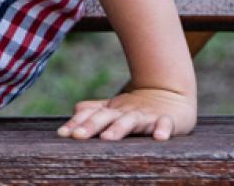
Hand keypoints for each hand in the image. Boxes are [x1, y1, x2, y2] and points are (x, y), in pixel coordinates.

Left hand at [57, 87, 195, 140]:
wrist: (171, 95)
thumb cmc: (137, 108)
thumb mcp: (114, 110)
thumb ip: (94, 111)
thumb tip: (74, 112)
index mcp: (111, 110)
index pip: (90, 115)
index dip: (76, 123)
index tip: (62, 134)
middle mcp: (126, 112)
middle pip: (106, 117)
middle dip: (91, 126)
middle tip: (77, 136)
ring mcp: (146, 115)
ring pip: (131, 121)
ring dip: (118, 128)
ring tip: (107, 138)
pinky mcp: (167, 119)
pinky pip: (165, 124)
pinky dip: (163, 129)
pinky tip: (159, 137)